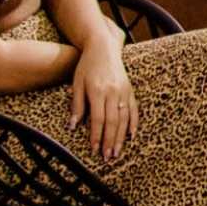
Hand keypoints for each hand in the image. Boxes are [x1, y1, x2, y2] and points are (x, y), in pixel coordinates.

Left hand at [72, 44, 137, 163]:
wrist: (104, 48)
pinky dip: (134, 123)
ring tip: (118, 152)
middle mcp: (113, 92)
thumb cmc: (87, 66)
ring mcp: (123, 91)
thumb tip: (73, 126)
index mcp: (98, 91)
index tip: (95, 150)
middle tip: (108, 157)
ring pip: (124, 118)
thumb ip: (77, 105)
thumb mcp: (77, 83)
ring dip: (121, 137)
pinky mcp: (130, 90)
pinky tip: (131, 135)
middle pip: (113, 122)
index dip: (97, 136)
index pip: (98, 119)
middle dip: (110, 141)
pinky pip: (134, 109)